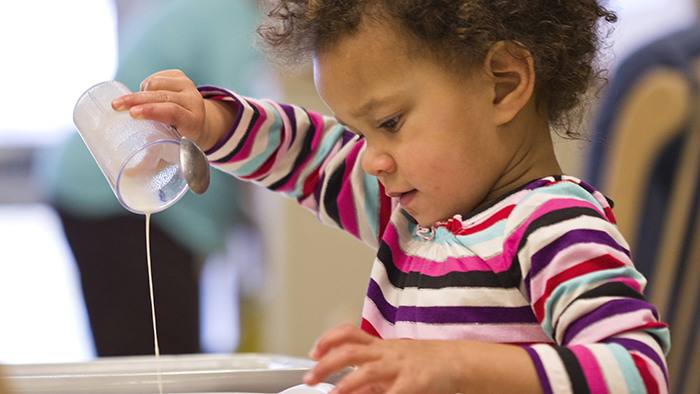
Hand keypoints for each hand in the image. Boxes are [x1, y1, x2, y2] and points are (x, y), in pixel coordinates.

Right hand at [111, 69, 234, 150]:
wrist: (200, 122)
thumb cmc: (182, 141)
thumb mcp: (174, 152)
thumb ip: (154, 161)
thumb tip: (129, 175)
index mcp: (193, 121)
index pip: (173, 111)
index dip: (152, 111)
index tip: (133, 114)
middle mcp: (193, 101)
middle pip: (161, 96)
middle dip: (136, 100)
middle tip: (116, 106)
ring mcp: (188, 86)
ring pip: (156, 83)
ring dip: (140, 92)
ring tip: (131, 104)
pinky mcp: (180, 76)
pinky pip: (156, 77)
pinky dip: (146, 85)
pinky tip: (145, 95)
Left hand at [303, 324, 463, 393]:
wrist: (458, 362)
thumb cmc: (424, 364)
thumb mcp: (393, 366)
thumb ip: (369, 379)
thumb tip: (345, 390)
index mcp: (381, 347)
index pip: (349, 334)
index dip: (328, 340)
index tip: (313, 352)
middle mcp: (388, 353)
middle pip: (351, 351)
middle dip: (326, 364)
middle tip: (309, 378)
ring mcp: (401, 367)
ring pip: (368, 371)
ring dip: (346, 384)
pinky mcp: (415, 383)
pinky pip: (395, 393)